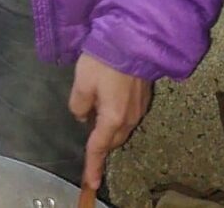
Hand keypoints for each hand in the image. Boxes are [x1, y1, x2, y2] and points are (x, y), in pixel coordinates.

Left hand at [68, 53, 152, 190]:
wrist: (132, 41)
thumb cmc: (103, 62)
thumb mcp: (81, 84)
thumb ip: (78, 105)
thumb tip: (82, 116)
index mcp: (112, 118)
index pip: (99, 147)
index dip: (93, 165)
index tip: (92, 183)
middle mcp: (130, 118)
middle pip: (112, 140)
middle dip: (100, 144)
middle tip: (87, 135)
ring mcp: (140, 108)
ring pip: (121, 129)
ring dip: (108, 130)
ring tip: (95, 115)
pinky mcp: (144, 98)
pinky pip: (128, 117)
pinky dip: (116, 118)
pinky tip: (107, 103)